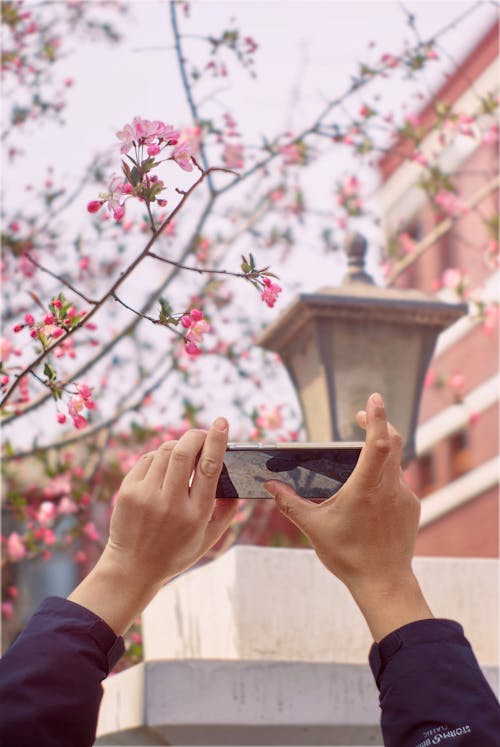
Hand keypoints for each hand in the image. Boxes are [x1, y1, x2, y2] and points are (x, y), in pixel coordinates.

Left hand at [69, 417, 236, 633]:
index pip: (208, 468)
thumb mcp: (209, 539)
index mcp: (195, 514)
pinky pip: (147, 460)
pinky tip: (165, 464)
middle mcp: (170, 503)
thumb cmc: (175, 552)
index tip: (221, 423)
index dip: (216, 441)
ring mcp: (145, 496)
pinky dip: (159, 455)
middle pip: (183, 453)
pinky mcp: (128, 492)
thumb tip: (236, 485)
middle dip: (195, 435)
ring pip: (164, 452)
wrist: (133, 568)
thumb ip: (227, 512)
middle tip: (203, 432)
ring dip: (178, 445)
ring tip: (185, 452)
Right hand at [265, 393, 432, 640]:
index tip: (373, 399)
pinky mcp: (412, 507)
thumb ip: (290, 504)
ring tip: (358, 464)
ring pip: (395, 464)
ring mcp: (404, 497)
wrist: (384, 583)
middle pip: (392, 443)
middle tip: (361, 417)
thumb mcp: (314, 527)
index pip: (377, 443)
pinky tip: (369, 496)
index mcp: (366, 488)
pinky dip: (385, 478)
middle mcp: (390, 488)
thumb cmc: (348, 556)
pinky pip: (398, 483)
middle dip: (378, 425)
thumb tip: (270, 486)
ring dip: (380, 455)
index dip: (376, 418)